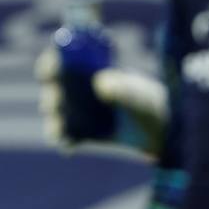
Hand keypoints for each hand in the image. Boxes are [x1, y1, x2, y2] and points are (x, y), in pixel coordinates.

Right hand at [35, 48, 167, 156]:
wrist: (159, 130)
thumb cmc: (147, 102)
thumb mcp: (137, 92)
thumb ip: (122, 88)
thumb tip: (100, 84)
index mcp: (84, 71)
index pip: (58, 64)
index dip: (49, 65)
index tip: (52, 69)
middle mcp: (75, 91)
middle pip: (51, 91)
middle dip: (51, 96)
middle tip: (59, 100)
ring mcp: (75, 114)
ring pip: (53, 115)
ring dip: (53, 119)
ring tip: (61, 124)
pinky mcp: (79, 134)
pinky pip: (63, 137)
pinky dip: (62, 140)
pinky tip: (68, 144)